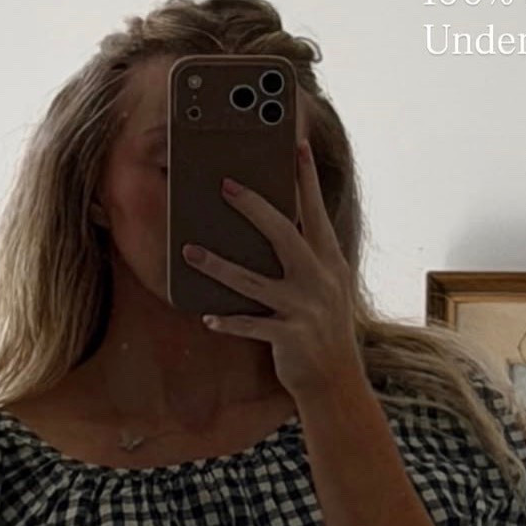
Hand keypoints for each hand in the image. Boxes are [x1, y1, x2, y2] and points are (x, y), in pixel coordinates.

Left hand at [182, 140, 363, 398]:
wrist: (336, 380)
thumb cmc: (322, 328)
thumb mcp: (325, 287)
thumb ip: (307, 257)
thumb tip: (277, 224)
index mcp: (329, 262)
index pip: (316, 212)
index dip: (306, 179)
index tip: (296, 146)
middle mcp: (319, 280)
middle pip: (283, 234)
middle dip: (254, 207)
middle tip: (225, 185)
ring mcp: (304, 309)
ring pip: (253, 281)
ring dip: (218, 266)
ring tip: (189, 251)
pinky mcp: (289, 337)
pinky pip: (251, 326)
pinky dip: (228, 322)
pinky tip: (207, 317)